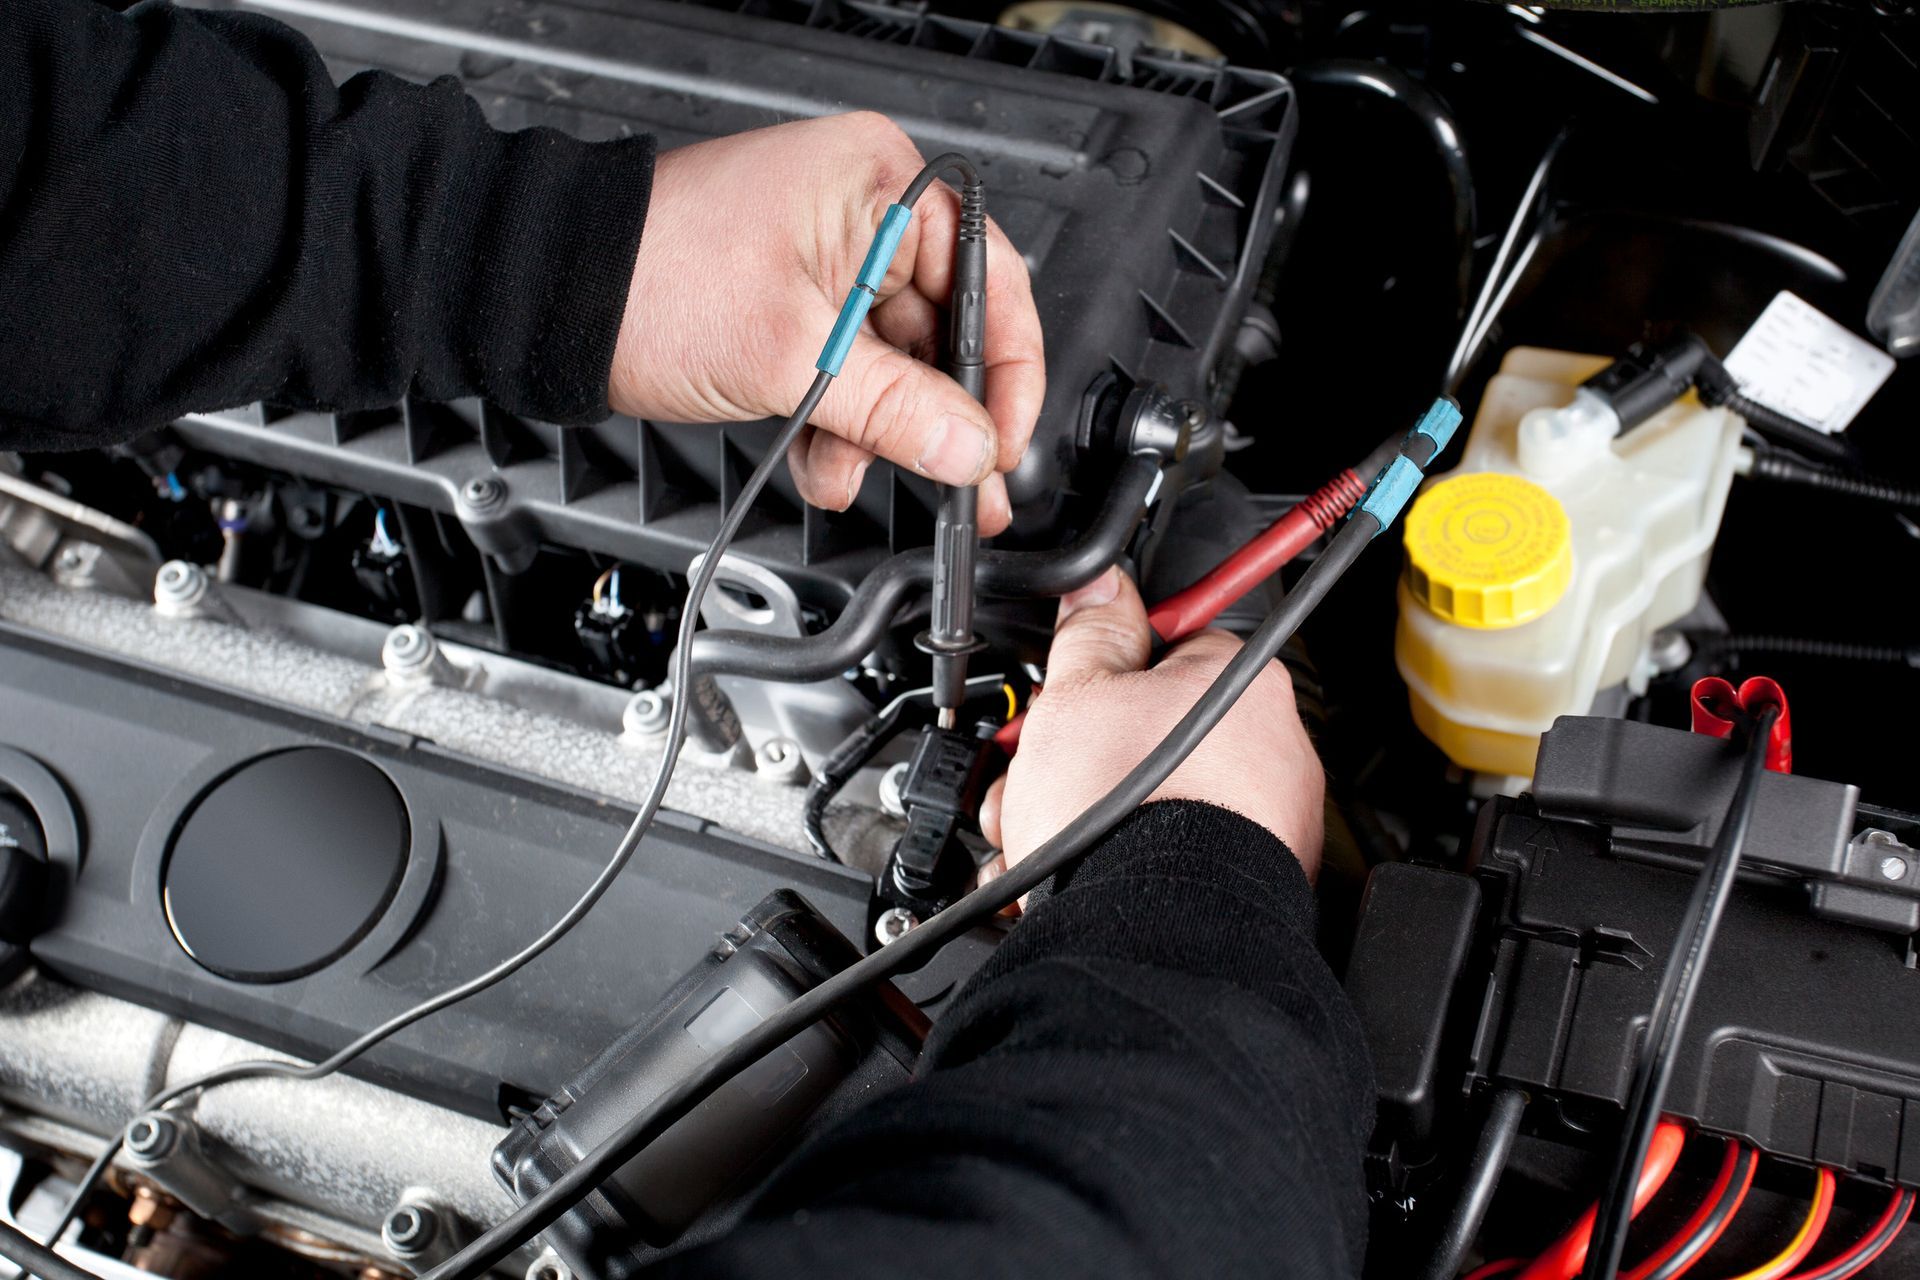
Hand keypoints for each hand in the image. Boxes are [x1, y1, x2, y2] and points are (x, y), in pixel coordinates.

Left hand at [610, 113, 1043, 534]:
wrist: (551, 297)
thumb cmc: (651, 276)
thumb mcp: (794, 355)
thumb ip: (895, 408)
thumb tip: (969, 449)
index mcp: (881, 184)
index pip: (990, 280)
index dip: (1007, 372)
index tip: (1001, 441)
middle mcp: (864, 213)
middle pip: (943, 332)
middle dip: (935, 420)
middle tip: (962, 486)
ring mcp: (829, 260)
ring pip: (894, 365)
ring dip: (880, 433)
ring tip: (858, 475)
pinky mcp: (796, 304)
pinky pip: (850, 372)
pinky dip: (842, 424)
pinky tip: (828, 463)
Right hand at [980, 567, 1325, 882]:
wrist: (1150, 934)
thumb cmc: (1125, 817)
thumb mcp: (1077, 697)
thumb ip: (1089, 634)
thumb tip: (1100, 588)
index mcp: (1242, 683)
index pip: (1168, 648)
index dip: (1102, 675)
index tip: (1072, 698)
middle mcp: (1273, 750)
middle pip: (1152, 733)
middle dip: (1080, 758)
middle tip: (1037, 776)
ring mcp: (1267, 825)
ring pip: (1154, 802)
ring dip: (1085, 818)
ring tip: (1038, 840)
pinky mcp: (1248, 887)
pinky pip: (1172, 862)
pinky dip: (1119, 868)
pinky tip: (1068, 881)